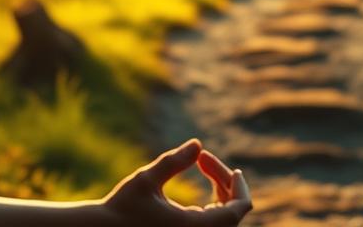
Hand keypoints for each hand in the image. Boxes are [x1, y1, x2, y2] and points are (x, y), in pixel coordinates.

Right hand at [103, 139, 252, 225]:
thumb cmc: (122, 208)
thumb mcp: (145, 180)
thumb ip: (172, 162)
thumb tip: (197, 144)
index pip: (238, 210)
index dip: (241, 188)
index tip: (234, 168)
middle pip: (233, 211)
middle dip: (224, 180)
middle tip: (203, 158)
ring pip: (225, 217)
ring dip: (221, 190)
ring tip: (202, 164)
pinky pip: (214, 221)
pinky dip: (215, 202)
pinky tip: (205, 181)